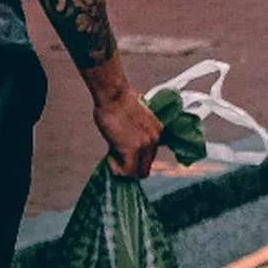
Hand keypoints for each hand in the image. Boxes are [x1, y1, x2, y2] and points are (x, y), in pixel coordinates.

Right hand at [90, 65, 161, 179]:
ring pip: (136, 173)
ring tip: (112, 157)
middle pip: (145, 168)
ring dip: (122, 169)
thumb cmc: (118, 102)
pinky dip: (116, 169)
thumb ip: (136, 134)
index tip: (123, 155)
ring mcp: (145, 146)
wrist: (114, 95)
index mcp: (157, 131)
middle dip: (130, 167)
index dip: (135, 160)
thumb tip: (126, 146)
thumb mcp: (135, 120)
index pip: (149, 157)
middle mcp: (155, 139)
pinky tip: (110, 158)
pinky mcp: (133, 150)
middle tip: (116, 159)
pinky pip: (127, 172)